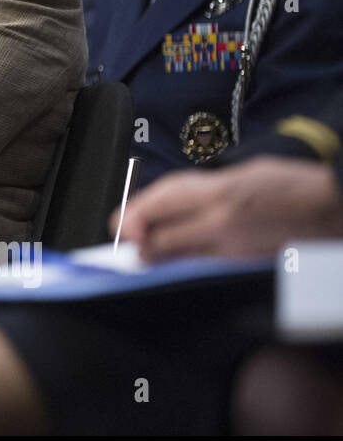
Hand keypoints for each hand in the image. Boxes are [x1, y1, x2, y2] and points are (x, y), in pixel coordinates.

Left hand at [108, 156, 342, 262]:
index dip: (134, 214)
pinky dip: (186, 264)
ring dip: (159, 256)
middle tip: (128, 241)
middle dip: (140, 241)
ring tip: (146, 253)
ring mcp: (235, 248)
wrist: (333, 207)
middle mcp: (223, 220)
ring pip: (180, 257)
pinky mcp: (245, 266)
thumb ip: (203, 189)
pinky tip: (178, 262)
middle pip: (163, 237)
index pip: (161, 203)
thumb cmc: (289, 186)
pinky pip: (205, 267)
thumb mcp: (242, 173)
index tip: (118, 224)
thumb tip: (167, 202)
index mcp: (219, 191)